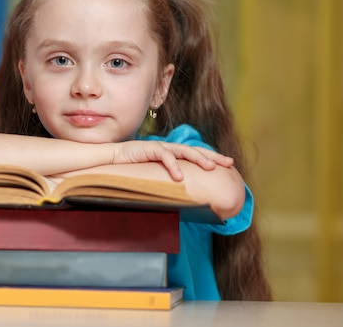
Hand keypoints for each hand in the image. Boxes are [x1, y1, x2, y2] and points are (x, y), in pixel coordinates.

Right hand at [111, 140, 233, 180]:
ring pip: (184, 151)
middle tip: (228, 163)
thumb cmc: (133, 168)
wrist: (112, 158)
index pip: (196, 154)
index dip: (212, 157)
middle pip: (196, 150)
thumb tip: (183, 196)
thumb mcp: (155, 174)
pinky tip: (180, 176)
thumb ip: (167, 180)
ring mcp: (160, 147)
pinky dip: (173, 166)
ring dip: (199, 159)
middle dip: (213, 156)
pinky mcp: (149, 148)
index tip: (229, 164)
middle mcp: (169, 148)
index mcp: (172, 153)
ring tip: (210, 168)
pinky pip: (164, 156)